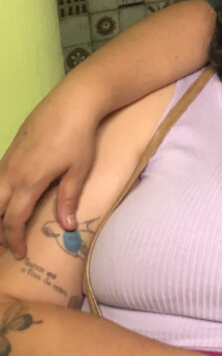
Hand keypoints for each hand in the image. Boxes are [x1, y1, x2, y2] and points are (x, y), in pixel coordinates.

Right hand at [0, 87, 99, 257]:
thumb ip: (69, 199)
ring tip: (3, 226)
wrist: (73, 101)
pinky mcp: (10, 150)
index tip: (20, 254)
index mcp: (28, 181)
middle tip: (6, 246)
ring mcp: (8, 160)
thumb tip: (66, 227)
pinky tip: (6, 199)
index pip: (12, 220)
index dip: (13, 240)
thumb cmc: (79, 136)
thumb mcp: (79, 169)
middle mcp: (11, 172)